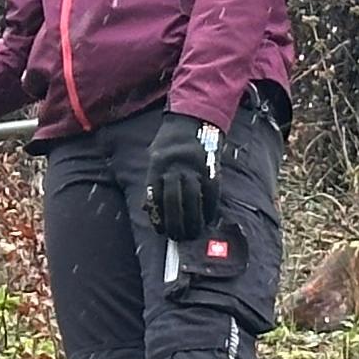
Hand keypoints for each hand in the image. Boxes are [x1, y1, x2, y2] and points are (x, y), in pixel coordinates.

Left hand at [146, 114, 218, 242]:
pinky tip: (207, 219)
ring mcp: (193, 169)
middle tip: (177, 237)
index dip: (158, 217)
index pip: (156, 197)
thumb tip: (149, 209)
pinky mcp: (210, 169)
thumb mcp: (154, 158)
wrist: (191, 121)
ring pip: (192, 200)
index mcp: (157, 166)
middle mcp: (174, 168)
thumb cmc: (169, 143)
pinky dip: (209, 209)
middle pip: (174, 201)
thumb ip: (153, 182)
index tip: (161, 230)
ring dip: (192, 220)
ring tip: (193, 233)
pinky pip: (210, 193)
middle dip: (175, 223)